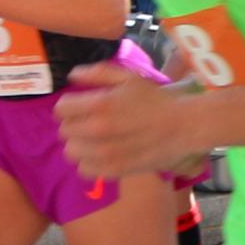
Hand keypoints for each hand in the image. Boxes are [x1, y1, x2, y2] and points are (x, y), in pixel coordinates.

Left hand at [59, 60, 208, 179]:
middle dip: (74, 124)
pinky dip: (89, 162)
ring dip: (79, 144)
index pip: (61, 109)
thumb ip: (98, 73)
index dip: (69, 105)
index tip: (80, 105)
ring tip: (94, 139)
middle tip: (90, 121)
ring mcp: (106, 153)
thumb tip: (72, 76)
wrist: (183, 126)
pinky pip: (85, 169)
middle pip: (65, 131)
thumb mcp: (129, 77)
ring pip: (71, 151)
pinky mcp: (115, 170)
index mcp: (100, 104)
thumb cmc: (156, 99)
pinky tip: (101, 154)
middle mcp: (98, 130)